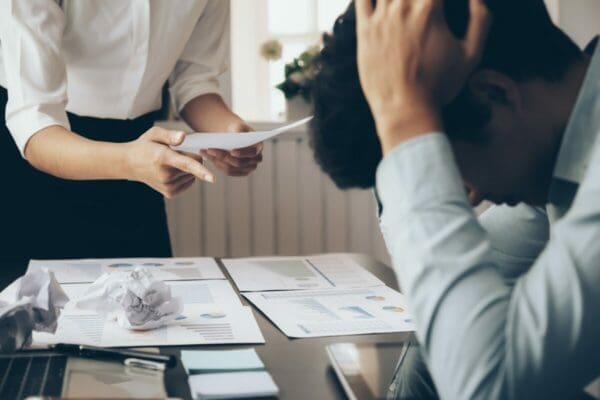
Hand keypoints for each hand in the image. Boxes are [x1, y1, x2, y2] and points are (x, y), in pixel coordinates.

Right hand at [124, 126, 214, 197]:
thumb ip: (170, 135)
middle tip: (172, 153)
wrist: (130, 164)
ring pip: (192, 174)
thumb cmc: (145, 145)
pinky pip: (189, 181)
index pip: (186, 164)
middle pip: (194, 165)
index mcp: (163, 158)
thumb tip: (183, 137)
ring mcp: (167, 186)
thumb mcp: (154, 134)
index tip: (212, 178)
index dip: (201, 171)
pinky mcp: (170, 193)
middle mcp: (166, 175)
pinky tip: (171, 171)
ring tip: (168, 162)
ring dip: (186, 167)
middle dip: (189, 157)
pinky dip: (184, 175)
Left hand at [200, 120, 263, 176]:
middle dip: (223, 156)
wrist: (234, 135)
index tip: (232, 151)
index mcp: (258, 147)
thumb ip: (238, 130)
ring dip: (217, 161)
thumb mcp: (238, 126)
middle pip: (239, 163)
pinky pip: (228, 171)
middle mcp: (256, 160)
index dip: (242, 153)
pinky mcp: (239, 172)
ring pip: (231, 168)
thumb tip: (234, 136)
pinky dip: (217, 165)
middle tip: (210, 149)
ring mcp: (248, 168)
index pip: (252, 153)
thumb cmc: (237, 129)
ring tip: (205, 152)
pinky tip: (208, 157)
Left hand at [355, 0, 490, 152]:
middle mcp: (403, 6)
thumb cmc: (439, 86)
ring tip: (406, 5)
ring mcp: (381, 17)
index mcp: (430, 8)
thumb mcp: (471, 54)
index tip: (443, 4)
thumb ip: (480, 18)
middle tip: (426, 6)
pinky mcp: (364, 30)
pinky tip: (382, 1)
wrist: (404, 110)